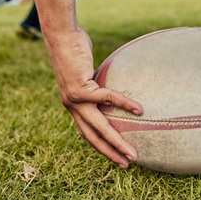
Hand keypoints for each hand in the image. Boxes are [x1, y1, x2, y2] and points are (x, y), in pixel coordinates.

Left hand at [46, 27, 142, 167]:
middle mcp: (71, 105)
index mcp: (72, 104)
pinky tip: (139, 109)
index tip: (116, 156)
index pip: (86, 132)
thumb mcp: (86, 68)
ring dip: (117, 141)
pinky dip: (124, 104)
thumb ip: (96, 79)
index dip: (101, 146)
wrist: (61, 36)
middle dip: (110, 152)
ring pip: (100, 126)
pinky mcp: (81, 88)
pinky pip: (107, 98)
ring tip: (133, 152)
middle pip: (93, 136)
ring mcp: (75, 99)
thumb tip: (111, 78)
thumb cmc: (75, 47)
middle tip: (127, 163)